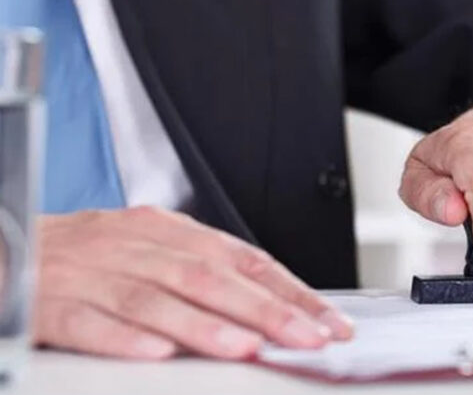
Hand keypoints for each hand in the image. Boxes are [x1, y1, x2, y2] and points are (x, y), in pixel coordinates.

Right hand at [34, 207, 353, 359]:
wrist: (10, 245)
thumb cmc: (90, 255)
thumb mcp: (153, 251)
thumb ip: (205, 273)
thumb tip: (270, 308)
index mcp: (167, 231)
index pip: (242, 260)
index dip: (289, 291)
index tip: (328, 321)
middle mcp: (135, 247)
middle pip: (208, 277)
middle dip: (265, 310)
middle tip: (307, 337)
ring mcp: (92, 273)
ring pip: (156, 298)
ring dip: (205, 325)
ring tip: (248, 347)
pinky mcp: (49, 304)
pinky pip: (89, 322)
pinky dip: (124, 338)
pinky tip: (156, 354)